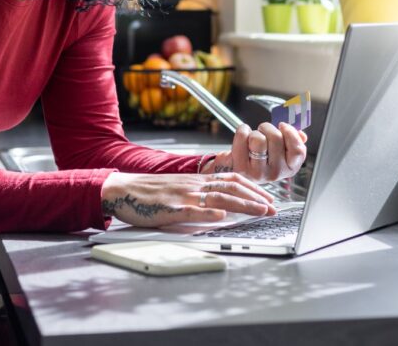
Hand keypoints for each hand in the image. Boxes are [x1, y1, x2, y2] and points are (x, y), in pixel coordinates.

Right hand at [100, 171, 275, 226]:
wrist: (124, 189)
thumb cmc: (150, 192)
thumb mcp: (179, 188)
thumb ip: (199, 194)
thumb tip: (221, 206)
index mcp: (197, 180)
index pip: (232, 180)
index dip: (253, 188)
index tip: (268, 198)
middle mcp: (194, 184)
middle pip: (231, 188)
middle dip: (255, 198)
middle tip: (273, 208)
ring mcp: (183, 196)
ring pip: (218, 198)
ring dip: (242, 205)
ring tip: (259, 212)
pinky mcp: (170, 208)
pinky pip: (191, 210)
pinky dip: (207, 213)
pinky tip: (220, 217)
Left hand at [206, 122, 307, 183]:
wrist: (237, 168)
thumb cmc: (260, 157)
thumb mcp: (280, 151)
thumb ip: (293, 142)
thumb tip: (302, 135)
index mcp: (289, 168)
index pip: (298, 151)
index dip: (291, 133)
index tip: (283, 126)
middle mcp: (275, 173)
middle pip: (276, 138)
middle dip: (268, 128)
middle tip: (264, 130)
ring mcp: (258, 173)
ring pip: (259, 139)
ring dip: (255, 132)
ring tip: (253, 137)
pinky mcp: (241, 168)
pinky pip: (243, 137)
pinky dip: (242, 131)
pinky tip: (244, 136)